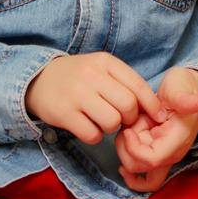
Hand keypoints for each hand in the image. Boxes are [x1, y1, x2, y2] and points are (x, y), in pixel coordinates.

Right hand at [24, 52, 167, 144]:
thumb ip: (124, 82)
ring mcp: (76, 94)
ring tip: (102, 122)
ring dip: (111, 128)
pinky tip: (88, 127)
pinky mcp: (64, 114)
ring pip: (112, 121)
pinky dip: (94, 136)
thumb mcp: (100, 69)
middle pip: (128, 105)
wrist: (37, 79)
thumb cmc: (78, 77)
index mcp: (105, 62)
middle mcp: (91, 75)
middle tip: (122, 119)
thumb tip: (153, 106)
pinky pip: (92, 134)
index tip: (160, 117)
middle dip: (130, 118)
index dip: (152, 105)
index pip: (138, 85)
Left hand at [114, 67, 197, 193]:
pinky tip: (122, 167)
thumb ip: (184, 98)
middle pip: (139, 167)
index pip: (152, 159)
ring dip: (125, 151)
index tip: (127, 130)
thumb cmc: (182, 87)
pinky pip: (144, 177)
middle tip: (127, 126)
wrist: (191, 90)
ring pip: (137, 170)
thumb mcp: (179, 88)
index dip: (134, 148)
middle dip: (125, 147)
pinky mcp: (159, 155)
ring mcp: (166, 156)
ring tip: (128, 130)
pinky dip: (131, 175)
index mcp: (178, 139)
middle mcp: (172, 153)